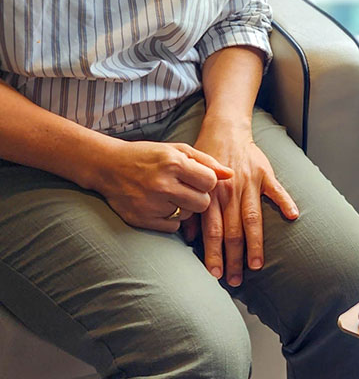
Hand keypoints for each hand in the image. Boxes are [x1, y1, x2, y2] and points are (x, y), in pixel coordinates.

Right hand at [92, 140, 231, 232]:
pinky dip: (170, 219)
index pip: (210, 182)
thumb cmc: (148, 156)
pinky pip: (173, 227)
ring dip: (184, 208)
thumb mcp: (177, 150)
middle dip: (198, 197)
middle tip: (184, 189)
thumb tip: (231, 175)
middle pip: (204, 203)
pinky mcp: (143, 220)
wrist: (108, 166)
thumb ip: (206, 162)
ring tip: (169, 195)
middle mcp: (163, 184)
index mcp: (173, 163)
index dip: (206, 181)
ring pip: (189, 216)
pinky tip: (158, 205)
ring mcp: (152, 204)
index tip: (196, 178)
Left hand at [192, 116, 297, 284]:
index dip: (214, 253)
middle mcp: (230, 193)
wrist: (225, 129)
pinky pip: (276, 190)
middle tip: (234, 281)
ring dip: (255, 244)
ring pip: (252, 219)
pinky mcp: (265, 174)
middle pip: (233, 231)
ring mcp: (249, 184)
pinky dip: (285, 202)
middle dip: (233, 258)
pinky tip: (293, 217)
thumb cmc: (207, 158)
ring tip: (257, 265)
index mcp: (212, 196)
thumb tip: (187, 236)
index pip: (213, 231)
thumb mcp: (193, 180)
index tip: (215, 274)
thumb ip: (193, 208)